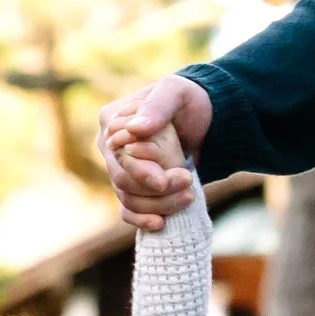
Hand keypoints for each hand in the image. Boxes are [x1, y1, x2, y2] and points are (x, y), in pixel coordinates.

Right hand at [96, 75, 211, 229]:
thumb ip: (156, 107)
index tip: (170, 179)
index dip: (142, 172)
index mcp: (111, 121)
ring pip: (128, 199)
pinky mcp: (133, 187)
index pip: (118, 157)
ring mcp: (119, 170)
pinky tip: (161, 223)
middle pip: (122, 182)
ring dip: (158, 205)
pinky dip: (142, 220)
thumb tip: (135, 130)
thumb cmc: (187, 100)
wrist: (205, 118)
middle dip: (156, 190)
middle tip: (188, 182)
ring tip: (189, 197)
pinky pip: (128, 211)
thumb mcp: (176, 92)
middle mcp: (110, 148)